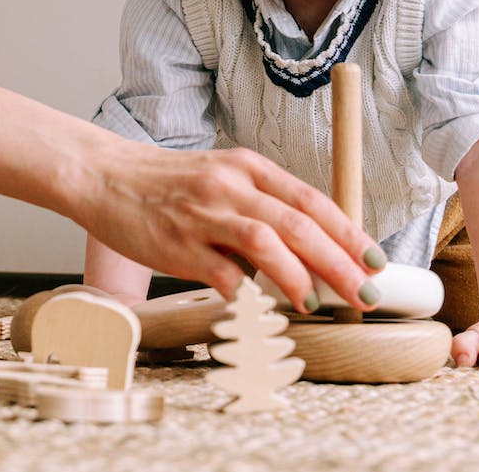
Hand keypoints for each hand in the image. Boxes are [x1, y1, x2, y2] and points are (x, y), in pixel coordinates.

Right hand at [83, 141, 380, 314]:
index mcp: (247, 167)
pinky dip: (250, 295)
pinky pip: (224, 274)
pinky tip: (264, 310)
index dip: (349, 232)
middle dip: (341, 263)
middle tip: (367, 293)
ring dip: (301, 278)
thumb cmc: (163, 183)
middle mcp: (230, 185)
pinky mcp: (178, 244)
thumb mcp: (219, 177)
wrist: (103, 175)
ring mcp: (203, 214)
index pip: (311, 200)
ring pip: (267, 243)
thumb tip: (307, 249)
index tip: (375, 260)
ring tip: (319, 304)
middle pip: (299, 224)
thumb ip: (259, 205)